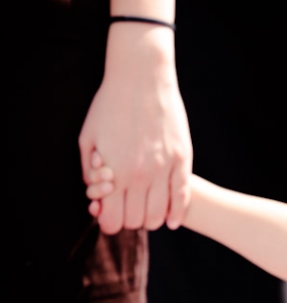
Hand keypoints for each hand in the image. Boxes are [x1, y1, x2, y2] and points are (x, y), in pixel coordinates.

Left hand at [79, 25, 191, 233]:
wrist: (141, 79)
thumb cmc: (110, 106)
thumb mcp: (87, 138)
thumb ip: (89, 172)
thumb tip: (96, 197)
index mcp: (113, 173)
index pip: (113, 222)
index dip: (110, 223)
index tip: (110, 214)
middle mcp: (139, 175)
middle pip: (137, 221)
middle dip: (130, 220)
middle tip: (129, 208)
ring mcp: (163, 168)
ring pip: (160, 214)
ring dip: (153, 219)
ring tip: (149, 209)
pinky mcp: (182, 158)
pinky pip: (182, 196)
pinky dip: (178, 213)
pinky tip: (173, 220)